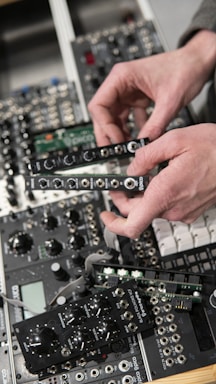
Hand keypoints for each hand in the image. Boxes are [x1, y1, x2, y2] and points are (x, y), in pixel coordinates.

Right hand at [88, 30, 215, 145]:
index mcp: (122, 76)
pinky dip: (131, 129)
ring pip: (114, 117)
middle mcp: (121, 83)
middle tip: (115, 150)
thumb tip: (143, 144)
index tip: (116, 140)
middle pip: (103, 113)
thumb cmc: (185, 68)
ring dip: (119, 133)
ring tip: (129, 146)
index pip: (99, 105)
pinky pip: (127, 117)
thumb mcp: (170, 102)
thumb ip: (155, 125)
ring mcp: (128, 91)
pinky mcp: (136, 98)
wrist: (197, 62)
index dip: (105, 126)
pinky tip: (140, 138)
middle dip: (108, 133)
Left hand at [100, 123, 215, 237]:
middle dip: (126, 198)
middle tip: (123, 181)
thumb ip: (145, 155)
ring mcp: (184, 211)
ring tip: (148, 172)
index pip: (132, 225)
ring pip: (152, 208)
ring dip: (144, 194)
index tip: (105, 214)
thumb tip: (131, 168)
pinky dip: (159, 194)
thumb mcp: (174, 140)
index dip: (114, 224)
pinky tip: (164, 176)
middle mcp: (174, 208)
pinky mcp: (191, 209)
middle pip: (138, 213)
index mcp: (165, 193)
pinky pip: (167, 206)